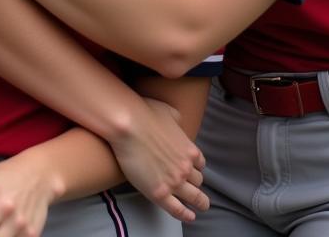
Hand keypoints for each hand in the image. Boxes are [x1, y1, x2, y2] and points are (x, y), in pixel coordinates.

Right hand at [108, 98, 206, 222]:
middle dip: (196, 184)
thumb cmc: (144, 113)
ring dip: (200, 202)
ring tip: (201, 205)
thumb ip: (177, 120)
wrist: (127, 124)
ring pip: (194, 197)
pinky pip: (178, 210)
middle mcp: (185, 168)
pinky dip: (186, 215)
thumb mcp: (168, 111)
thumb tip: (178, 122)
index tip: (191, 170)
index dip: (195, 168)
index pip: (200, 165)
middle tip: (194, 188)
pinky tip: (190, 216)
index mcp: (189, 150)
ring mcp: (174, 182)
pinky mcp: (159, 193)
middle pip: (198, 181)